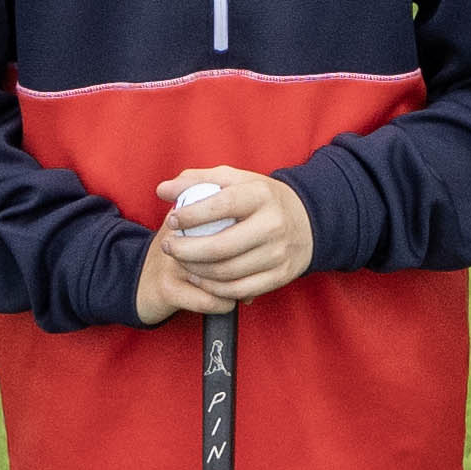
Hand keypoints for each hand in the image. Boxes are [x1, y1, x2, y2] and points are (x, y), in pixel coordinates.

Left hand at [133, 165, 312, 319]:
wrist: (307, 221)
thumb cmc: (260, 198)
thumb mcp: (235, 180)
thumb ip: (197, 180)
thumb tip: (162, 190)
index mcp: (261, 195)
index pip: (221, 206)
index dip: (191, 215)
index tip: (172, 220)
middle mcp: (273, 224)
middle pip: (220, 247)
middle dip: (185, 251)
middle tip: (168, 247)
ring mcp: (278, 253)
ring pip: (227, 272)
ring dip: (196, 270)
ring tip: (182, 262)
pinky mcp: (280, 276)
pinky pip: (239, 289)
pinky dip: (214, 288)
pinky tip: (200, 277)